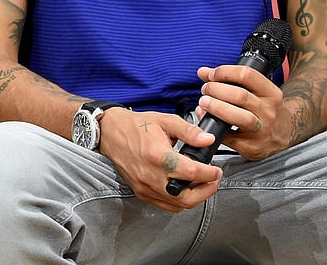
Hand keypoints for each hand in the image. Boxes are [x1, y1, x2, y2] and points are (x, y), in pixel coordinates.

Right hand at [98, 108, 221, 211]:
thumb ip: (189, 131)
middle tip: (214, 179)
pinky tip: (185, 189)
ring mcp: (145, 187)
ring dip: (195, 197)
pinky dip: (180, 201)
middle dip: (207, 191)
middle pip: (187, 197)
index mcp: (158, 155)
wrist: (110, 132)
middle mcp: (150, 175)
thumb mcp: (165, 121)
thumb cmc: (136, 126)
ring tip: (201, 183)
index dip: (210, 173)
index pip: (191, 172)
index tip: (216, 170)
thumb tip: (208, 140)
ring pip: (178, 204)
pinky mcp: (141, 192)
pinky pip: (166, 205)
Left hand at [196, 63, 287, 159]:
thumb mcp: (254, 91)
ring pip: (238, 117)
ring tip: (204, 104)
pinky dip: (213, 127)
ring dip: (216, 108)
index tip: (212, 75)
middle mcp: (269, 112)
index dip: (224, 72)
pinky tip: (207, 121)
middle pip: (240, 96)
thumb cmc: (262, 110)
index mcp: (271, 94)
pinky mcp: (251, 147)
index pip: (247, 75)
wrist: (280, 136)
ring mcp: (262, 131)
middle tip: (205, 90)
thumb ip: (229, 79)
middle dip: (216, 90)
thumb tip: (203, 72)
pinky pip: (229, 137)